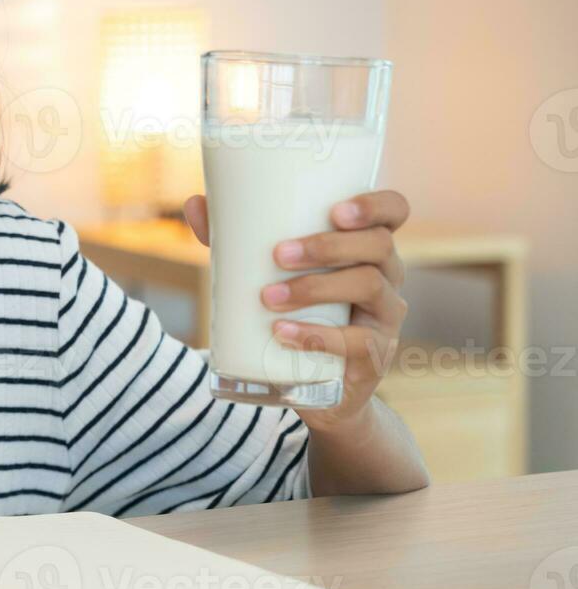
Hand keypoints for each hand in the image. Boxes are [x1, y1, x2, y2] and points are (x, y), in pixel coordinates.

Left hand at [182, 190, 410, 431]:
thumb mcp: (271, 272)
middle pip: (378, 246)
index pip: (394, 211)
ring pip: (369, 286)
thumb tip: (194, 204)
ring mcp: (385, 316)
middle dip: (328, 246)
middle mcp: (386, 275)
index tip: (336, 209)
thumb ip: (236, 238)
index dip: (376, 204)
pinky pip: (357, 342)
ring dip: (315, 288)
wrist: (316, 384)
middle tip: (278, 255)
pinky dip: (317, 337)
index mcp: (366, 246)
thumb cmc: (295, 309)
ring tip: (268, 298)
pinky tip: (282, 334)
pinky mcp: (375, 355)